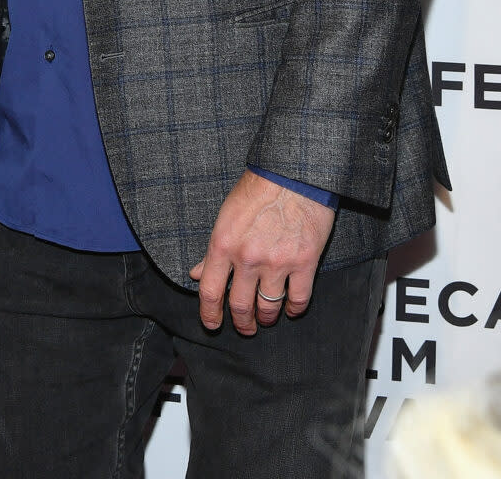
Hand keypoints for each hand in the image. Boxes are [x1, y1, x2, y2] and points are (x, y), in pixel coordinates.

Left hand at [188, 169, 334, 335]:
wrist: (293, 173)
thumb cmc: (257, 188)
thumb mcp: (226, 215)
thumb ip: (213, 249)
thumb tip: (197, 273)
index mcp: (223, 244)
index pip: (210, 291)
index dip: (209, 314)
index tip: (212, 324)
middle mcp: (247, 258)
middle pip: (240, 306)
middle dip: (242, 323)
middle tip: (245, 327)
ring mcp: (277, 263)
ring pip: (268, 308)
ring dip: (266, 318)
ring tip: (266, 319)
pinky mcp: (304, 262)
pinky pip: (298, 299)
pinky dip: (293, 309)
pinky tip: (290, 309)